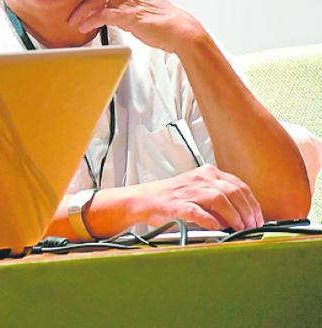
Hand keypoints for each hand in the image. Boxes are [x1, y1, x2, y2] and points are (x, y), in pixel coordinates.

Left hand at [67, 0, 202, 52]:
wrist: (180, 30)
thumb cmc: (161, 20)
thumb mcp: (141, 5)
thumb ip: (123, 3)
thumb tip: (108, 9)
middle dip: (82, 2)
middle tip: (71, 14)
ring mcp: (129, 1)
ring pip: (97, 1)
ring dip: (82, 13)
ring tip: (73, 22)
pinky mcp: (128, 15)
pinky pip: (103, 15)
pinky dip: (91, 20)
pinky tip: (84, 26)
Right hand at [116, 164, 263, 231]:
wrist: (142, 200)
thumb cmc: (171, 198)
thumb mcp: (198, 192)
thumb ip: (220, 201)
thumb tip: (242, 217)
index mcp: (207, 173)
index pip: (239, 185)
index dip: (253, 204)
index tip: (258, 218)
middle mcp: (199, 178)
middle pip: (233, 191)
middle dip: (247, 211)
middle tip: (252, 227)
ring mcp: (187, 190)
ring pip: (219, 199)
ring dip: (234, 216)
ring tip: (240, 229)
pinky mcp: (176, 204)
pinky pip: (197, 211)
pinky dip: (210, 221)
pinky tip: (217, 228)